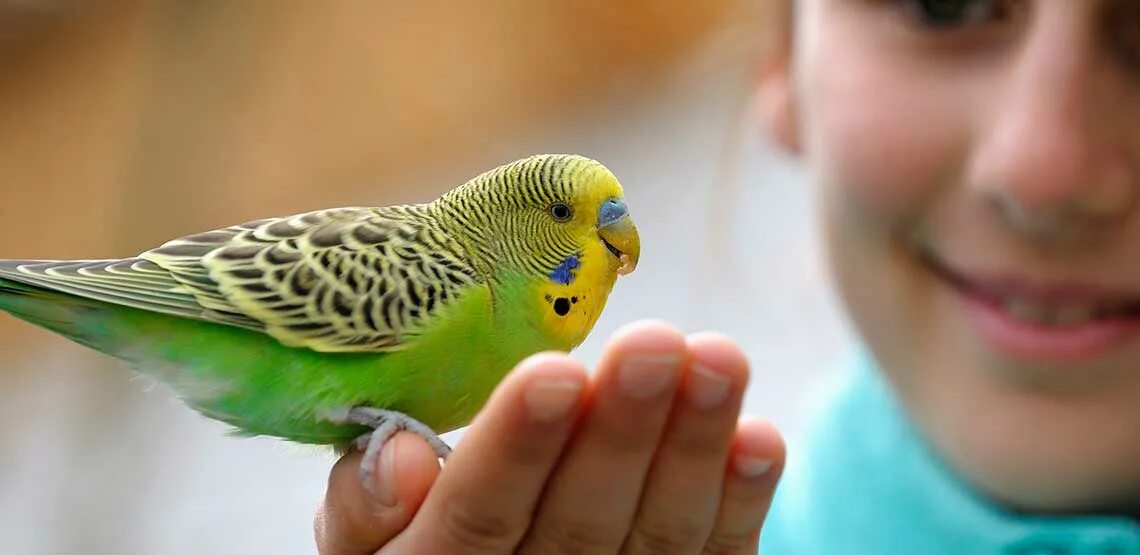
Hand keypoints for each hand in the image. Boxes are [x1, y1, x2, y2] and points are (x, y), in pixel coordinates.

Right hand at [314, 319, 785, 553]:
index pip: (478, 516)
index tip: (553, 372)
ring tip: (720, 358)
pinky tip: (760, 436)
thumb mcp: (365, 539)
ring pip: (657, 537)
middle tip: (655, 342)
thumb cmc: (419, 546)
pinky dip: (742, 501)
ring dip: (694, 448)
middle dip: (621, 432)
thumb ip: (364, 505)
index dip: (516, 448)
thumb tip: (397, 454)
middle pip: (580, 523)